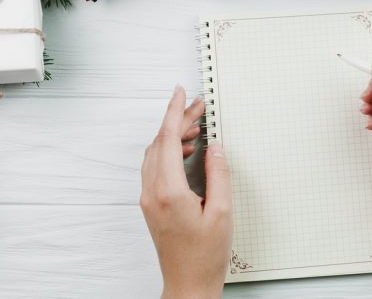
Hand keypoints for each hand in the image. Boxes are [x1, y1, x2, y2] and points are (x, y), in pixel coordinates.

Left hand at [140, 85, 231, 298]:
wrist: (188, 283)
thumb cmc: (205, 255)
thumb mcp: (223, 212)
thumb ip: (219, 175)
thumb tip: (215, 148)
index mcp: (169, 191)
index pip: (168, 140)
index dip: (174, 112)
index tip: (181, 93)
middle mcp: (152, 192)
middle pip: (160, 143)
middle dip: (177, 120)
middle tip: (198, 107)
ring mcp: (149, 199)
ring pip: (155, 154)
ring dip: (173, 135)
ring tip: (197, 126)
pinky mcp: (151, 205)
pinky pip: (155, 167)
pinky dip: (170, 152)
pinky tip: (189, 151)